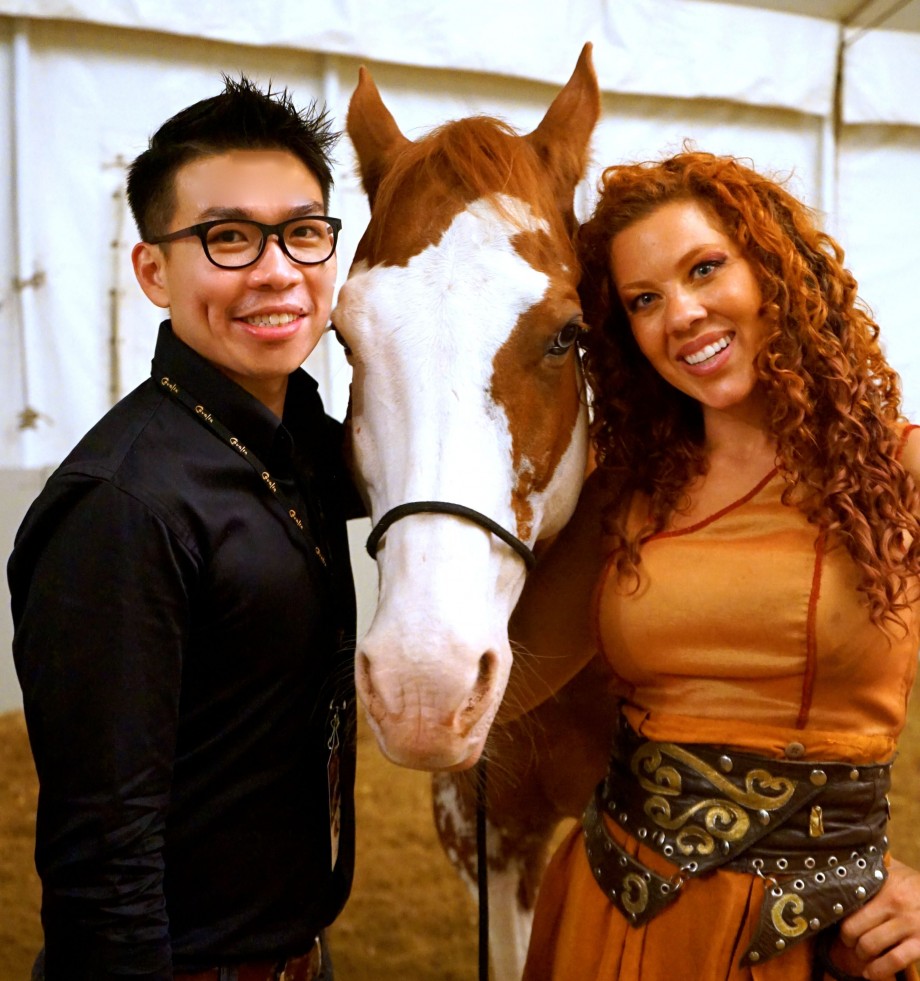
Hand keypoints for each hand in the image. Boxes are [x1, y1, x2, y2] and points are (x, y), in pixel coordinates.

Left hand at [837, 858, 919, 978]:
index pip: (849, 903)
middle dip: (847, 939)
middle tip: (849, 942)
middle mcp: (894, 904)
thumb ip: (873, 871)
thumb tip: (845, 868)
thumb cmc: (914, 884)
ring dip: (861, 955)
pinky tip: (870, 973)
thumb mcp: (894, 870)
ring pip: (871, 945)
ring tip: (861, 955)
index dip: (839, 917)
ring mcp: (908, 924)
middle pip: (855, 927)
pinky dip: (879, 970)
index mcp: (882, 885)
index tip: (836, 923)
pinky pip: (895, 960)